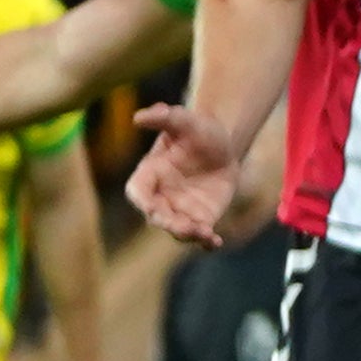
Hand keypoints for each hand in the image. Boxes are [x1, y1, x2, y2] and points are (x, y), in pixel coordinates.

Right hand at [126, 104, 244, 245]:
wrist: (223, 145)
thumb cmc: (197, 131)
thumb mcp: (185, 121)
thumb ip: (164, 117)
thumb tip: (139, 117)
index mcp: (150, 174)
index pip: (138, 192)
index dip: (142, 201)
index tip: (151, 207)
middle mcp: (160, 196)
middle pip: (157, 216)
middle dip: (169, 223)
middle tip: (186, 226)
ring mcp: (180, 209)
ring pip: (178, 229)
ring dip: (188, 234)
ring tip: (206, 234)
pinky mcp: (201, 218)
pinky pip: (200, 235)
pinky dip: (206, 242)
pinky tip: (215, 243)